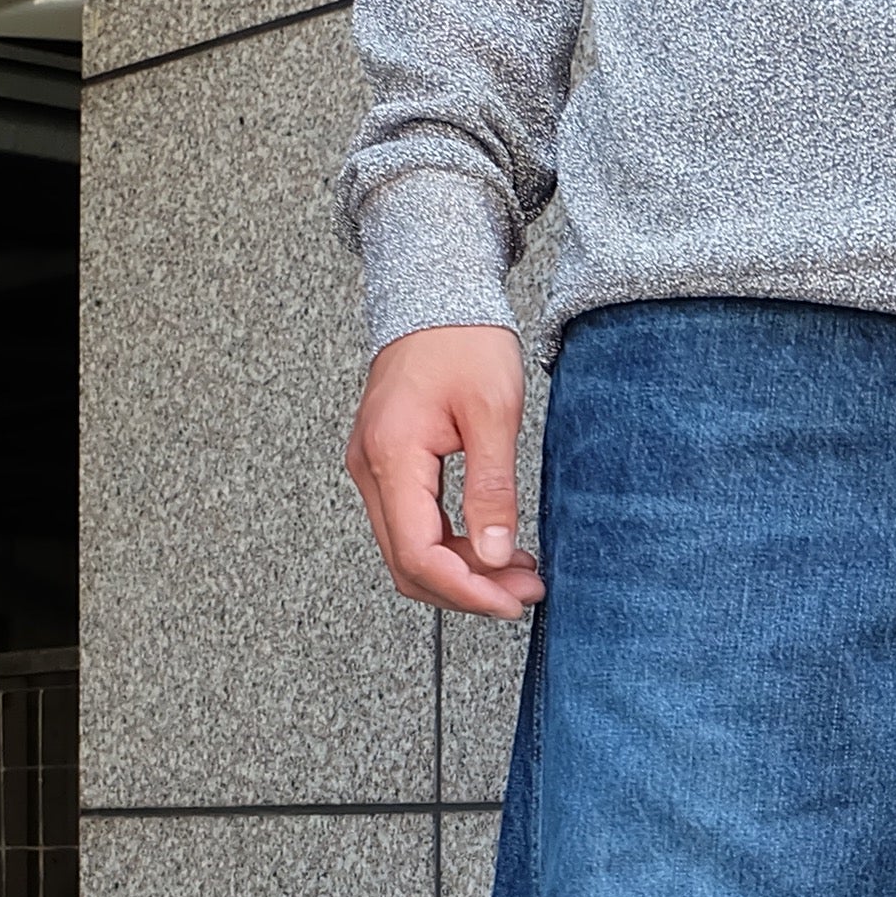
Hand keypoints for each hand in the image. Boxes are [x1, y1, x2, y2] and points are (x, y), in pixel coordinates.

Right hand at [346, 324, 541, 618]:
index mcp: (391, 455)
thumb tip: (495, 554)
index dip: (466, 590)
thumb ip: (492, 488)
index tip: (511, 602)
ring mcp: (375, 468)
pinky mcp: (389, 465)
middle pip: (409, 563)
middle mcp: (370, 467)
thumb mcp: (493, 413)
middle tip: (525, 593)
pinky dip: (453, 547)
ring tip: (519, 573)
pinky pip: (413, 525)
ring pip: (411, 549)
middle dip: (467, 589)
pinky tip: (494, 548)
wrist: (436, 294)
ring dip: (463, 571)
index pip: (418, 553)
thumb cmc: (462, 338)